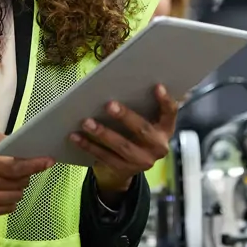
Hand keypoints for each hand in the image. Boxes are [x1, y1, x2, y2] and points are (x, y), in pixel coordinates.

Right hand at [0, 133, 53, 217]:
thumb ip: (1, 142)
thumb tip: (24, 147)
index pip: (13, 167)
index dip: (33, 165)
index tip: (48, 161)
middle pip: (15, 184)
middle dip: (26, 175)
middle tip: (25, 168)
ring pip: (12, 198)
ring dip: (19, 188)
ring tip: (13, 179)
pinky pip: (4, 209)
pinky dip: (11, 200)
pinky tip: (6, 190)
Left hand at [71, 84, 178, 200]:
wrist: (131, 165)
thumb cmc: (136, 132)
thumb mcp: (146, 119)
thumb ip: (141, 104)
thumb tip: (121, 77)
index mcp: (165, 129)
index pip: (170, 113)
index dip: (165, 101)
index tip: (157, 86)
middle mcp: (158, 146)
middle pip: (143, 130)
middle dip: (125, 117)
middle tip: (109, 105)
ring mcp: (143, 161)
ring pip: (122, 146)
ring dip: (103, 133)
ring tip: (86, 122)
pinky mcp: (125, 169)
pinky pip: (105, 157)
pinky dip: (89, 146)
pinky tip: (76, 137)